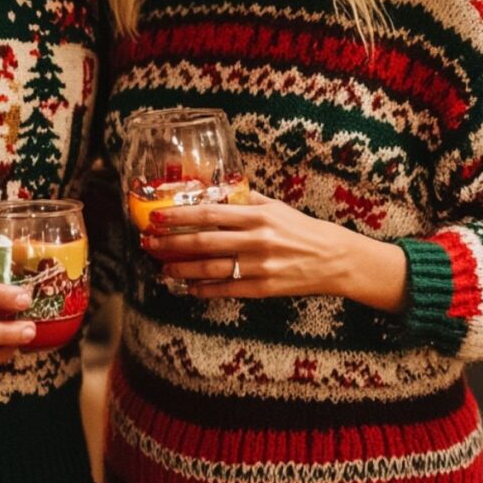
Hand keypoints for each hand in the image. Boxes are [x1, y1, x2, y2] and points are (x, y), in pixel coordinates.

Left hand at [144, 191, 406, 311]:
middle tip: (148, 243)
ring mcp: (259, 266)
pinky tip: (189, 287)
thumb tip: (212, 192)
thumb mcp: (274, 206)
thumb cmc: (299, 228)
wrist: (333, 259)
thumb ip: (243, 200)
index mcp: (256, 215)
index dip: (180, 216)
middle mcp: (256, 240)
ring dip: (182, 269)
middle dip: (171, 243)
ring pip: (211, 269)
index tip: (157, 217)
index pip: (209, 214)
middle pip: (203, 242)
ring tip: (161, 268)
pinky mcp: (264, 288)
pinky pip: (228, 290)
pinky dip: (205, 290)